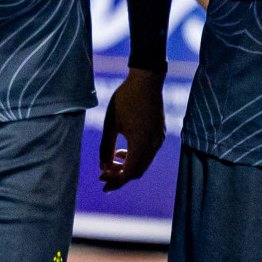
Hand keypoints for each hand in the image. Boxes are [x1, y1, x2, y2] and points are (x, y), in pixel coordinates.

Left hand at [98, 68, 165, 190]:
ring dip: (127, 166)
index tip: (101, 182)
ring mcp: (159, 139)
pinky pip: (148, 153)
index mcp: (141, 144)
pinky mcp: (160, 133)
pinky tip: (122, 150)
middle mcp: (153, 145)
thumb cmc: (126, 100)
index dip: (114, 181)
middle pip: (137, 171)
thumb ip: (105, 148)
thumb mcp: (110, 124)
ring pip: (143, 163)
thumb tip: (102, 168)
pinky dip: (135, 157)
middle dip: (119, 175)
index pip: (128, 173)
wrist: (147, 80)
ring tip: (111, 160)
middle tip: (103, 173)